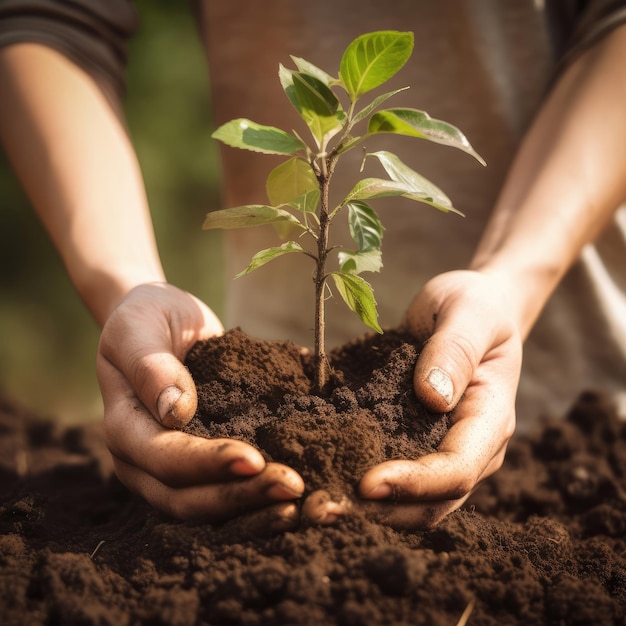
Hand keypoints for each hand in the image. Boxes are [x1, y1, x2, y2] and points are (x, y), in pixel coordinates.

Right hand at [97, 283, 303, 524]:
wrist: (161, 321)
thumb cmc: (147, 319)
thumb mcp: (139, 328)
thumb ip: (151, 366)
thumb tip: (176, 412)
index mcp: (125, 429)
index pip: (165, 459)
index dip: (208, 464)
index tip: (255, 459)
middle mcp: (144, 462)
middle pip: (188, 499)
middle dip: (242, 497)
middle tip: (294, 486)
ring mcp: (173, 470)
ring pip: (211, 509)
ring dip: (257, 510)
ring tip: (303, 503)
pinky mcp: (203, 466)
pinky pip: (230, 492)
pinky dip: (262, 500)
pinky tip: (300, 498)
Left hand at [303, 270, 521, 527]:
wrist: (474, 310)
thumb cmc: (474, 306)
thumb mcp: (467, 313)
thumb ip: (454, 350)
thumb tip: (432, 397)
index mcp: (490, 419)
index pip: (457, 470)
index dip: (415, 483)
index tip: (366, 483)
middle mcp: (471, 447)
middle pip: (431, 503)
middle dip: (380, 512)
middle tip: (322, 508)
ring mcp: (443, 449)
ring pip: (410, 503)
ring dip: (364, 510)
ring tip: (314, 505)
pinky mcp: (417, 443)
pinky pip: (391, 476)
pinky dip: (357, 483)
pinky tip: (319, 476)